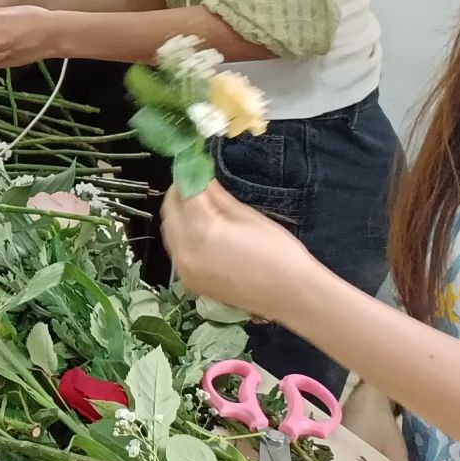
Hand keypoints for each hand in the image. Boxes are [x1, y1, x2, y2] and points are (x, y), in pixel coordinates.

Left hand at [159, 181, 319, 324]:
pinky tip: (199, 230)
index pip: (183, 193)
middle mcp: (184, 250)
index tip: (192, 164)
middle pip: (169, 212)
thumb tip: (201, 178)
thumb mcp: (247, 216)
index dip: (187, 175)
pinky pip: (176, 251)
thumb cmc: (277, 252)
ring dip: (178, 214)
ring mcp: (183, 270)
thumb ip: (218, 197)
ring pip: (169, 232)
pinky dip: (182, 235)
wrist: (290, 296)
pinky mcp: (189, 282)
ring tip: (197, 204)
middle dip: (178, 193)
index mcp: (201, 230)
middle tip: (194, 181)